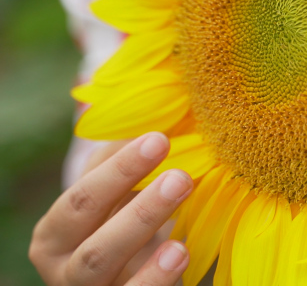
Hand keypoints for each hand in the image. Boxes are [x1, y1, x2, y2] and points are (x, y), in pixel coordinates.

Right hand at [29, 132, 193, 285]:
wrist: (124, 275)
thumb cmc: (116, 223)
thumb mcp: (112, 192)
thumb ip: (118, 156)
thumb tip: (140, 106)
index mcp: (55, 234)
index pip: (81, 201)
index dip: (119, 171)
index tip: (159, 140)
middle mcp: (65, 272)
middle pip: (95, 249)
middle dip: (140, 213)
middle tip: (181, 179)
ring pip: (113, 278)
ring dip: (149, 260)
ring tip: (181, 237)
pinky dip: (158, 281)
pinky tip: (182, 255)